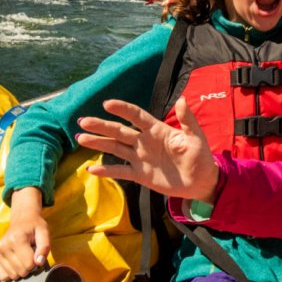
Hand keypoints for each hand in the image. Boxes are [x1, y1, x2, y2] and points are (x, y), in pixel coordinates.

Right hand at [0, 187, 48, 280]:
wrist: (21, 220)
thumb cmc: (34, 226)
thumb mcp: (44, 232)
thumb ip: (44, 247)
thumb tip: (39, 263)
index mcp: (16, 239)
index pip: (29, 264)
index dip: (36, 262)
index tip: (36, 254)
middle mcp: (3, 246)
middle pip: (20, 272)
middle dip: (28, 267)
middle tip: (29, 255)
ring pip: (11, 276)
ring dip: (19, 270)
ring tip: (21, 257)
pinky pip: (2, 276)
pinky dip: (10, 272)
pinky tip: (14, 262)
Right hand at [82, 97, 220, 201]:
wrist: (201, 181)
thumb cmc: (200, 156)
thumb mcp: (196, 138)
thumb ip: (187, 120)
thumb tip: (181, 100)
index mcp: (157, 130)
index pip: (136, 116)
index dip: (123, 109)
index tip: (107, 104)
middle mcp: (144, 142)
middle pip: (119, 131)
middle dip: (101, 126)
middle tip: (83, 121)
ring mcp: (140, 158)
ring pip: (115, 148)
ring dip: (98, 143)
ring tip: (80, 138)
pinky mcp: (140, 174)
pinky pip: (120, 171)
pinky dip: (106, 170)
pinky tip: (91, 169)